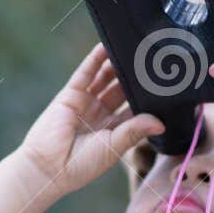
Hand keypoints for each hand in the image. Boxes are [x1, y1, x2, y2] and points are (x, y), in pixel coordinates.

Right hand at [15, 44, 164, 196]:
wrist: (47, 167)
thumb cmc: (81, 165)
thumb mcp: (113, 147)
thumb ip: (135, 131)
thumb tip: (161, 123)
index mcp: (113, 130)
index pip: (135, 109)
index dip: (148, 97)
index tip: (166, 84)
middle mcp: (100, 114)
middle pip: (122, 90)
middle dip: (135, 77)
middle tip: (153, 61)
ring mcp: (85, 102)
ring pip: (105, 78)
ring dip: (118, 64)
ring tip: (135, 49)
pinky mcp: (71, 94)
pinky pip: (86, 73)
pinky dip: (96, 59)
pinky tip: (108, 45)